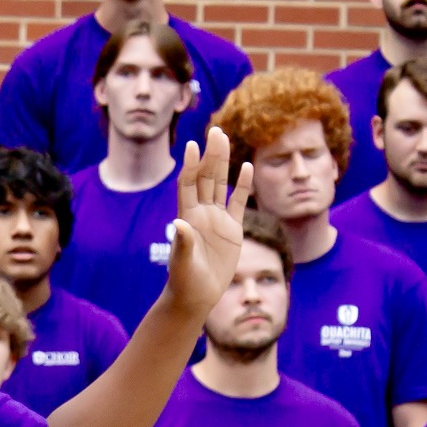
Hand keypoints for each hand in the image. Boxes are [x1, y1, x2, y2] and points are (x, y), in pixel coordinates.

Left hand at [163, 127, 253, 317]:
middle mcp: (201, 213)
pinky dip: (242, 185)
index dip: (190, 166)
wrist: (196, 296)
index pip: (188, 184)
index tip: (191, 145)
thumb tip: (179, 223)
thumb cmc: (184, 281)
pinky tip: (246, 167)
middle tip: (215, 130)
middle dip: (210, 155)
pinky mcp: (232, 229)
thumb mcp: (183, 262)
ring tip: (225, 138)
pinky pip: (238, 202)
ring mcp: (217, 219)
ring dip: (223, 162)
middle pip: (206, 177)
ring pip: (220, 184)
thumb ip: (183, 242)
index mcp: (187, 217)